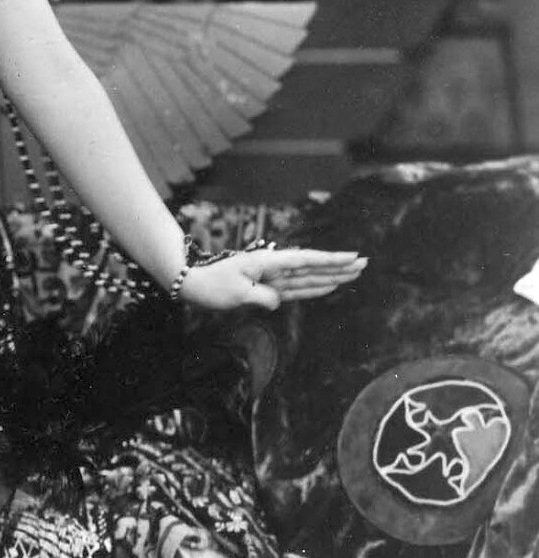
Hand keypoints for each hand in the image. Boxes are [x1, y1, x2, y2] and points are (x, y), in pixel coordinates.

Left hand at [178, 247, 366, 312]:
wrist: (193, 283)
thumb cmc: (212, 286)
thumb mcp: (236, 293)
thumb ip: (262, 297)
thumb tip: (278, 301)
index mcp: (268, 263)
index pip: (305, 261)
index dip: (330, 260)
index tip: (352, 257)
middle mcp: (274, 268)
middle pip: (313, 267)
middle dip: (338, 266)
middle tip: (364, 263)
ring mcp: (273, 278)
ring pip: (309, 277)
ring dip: (332, 275)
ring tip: (354, 273)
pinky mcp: (269, 288)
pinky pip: (297, 288)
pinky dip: (314, 287)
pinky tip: (329, 285)